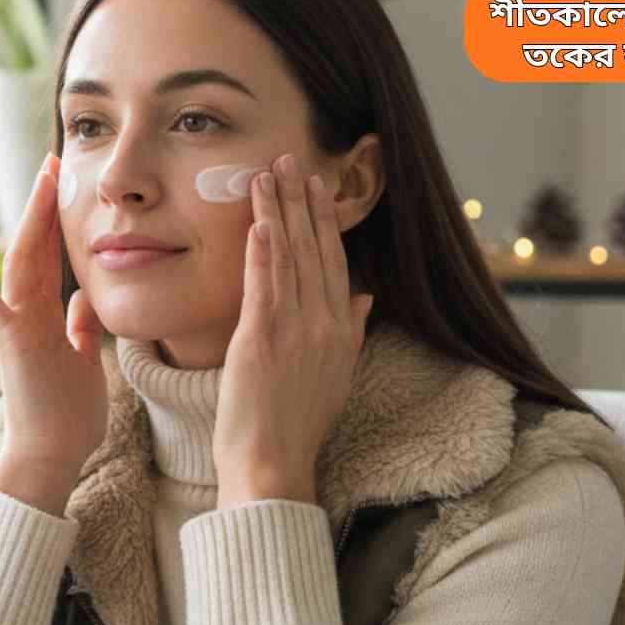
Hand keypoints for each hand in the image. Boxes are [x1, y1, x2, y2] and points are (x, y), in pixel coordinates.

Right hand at [0, 152, 108, 480]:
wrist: (51, 457)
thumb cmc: (68, 418)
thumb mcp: (85, 363)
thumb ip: (80, 329)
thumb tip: (82, 298)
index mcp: (46, 318)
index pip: (53, 259)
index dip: (59, 221)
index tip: (66, 185)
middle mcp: (26, 314)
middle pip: (36, 247)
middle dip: (46, 203)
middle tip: (55, 159)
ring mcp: (16, 324)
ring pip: (21, 259)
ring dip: (31, 216)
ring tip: (40, 174)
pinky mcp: (12, 340)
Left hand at [213, 154, 374, 506]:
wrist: (274, 464)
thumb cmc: (296, 426)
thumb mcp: (336, 376)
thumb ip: (350, 331)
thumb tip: (364, 296)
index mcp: (342, 330)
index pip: (334, 262)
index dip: (325, 220)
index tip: (317, 185)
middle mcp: (324, 325)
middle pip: (314, 250)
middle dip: (302, 201)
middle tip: (291, 160)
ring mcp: (295, 331)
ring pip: (289, 258)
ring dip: (278, 211)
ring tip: (268, 173)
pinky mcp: (262, 340)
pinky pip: (264, 285)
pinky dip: (263, 250)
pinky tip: (260, 219)